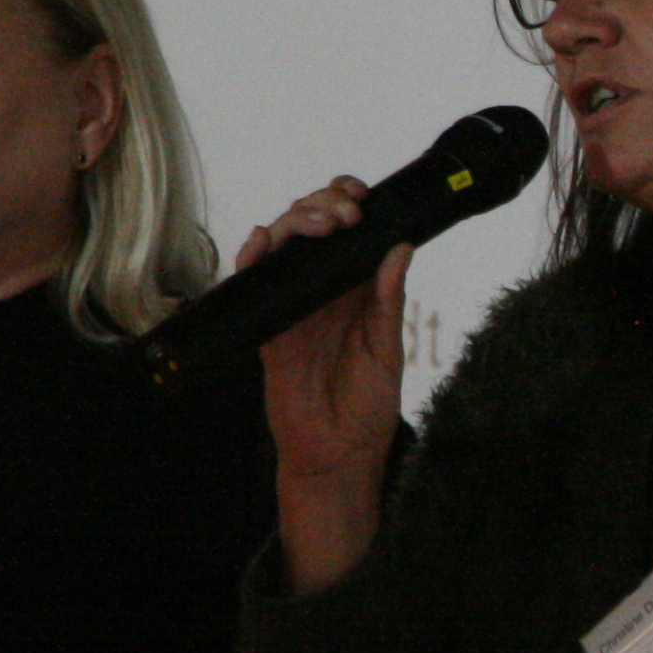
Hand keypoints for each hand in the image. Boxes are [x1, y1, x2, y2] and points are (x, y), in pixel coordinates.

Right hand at [240, 179, 407, 473]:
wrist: (339, 455)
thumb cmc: (367, 406)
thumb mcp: (388, 349)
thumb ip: (389, 301)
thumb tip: (400, 248)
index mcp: (356, 290)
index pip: (348, 231)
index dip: (347, 203)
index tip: (362, 196)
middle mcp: (322, 291)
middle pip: (311, 228)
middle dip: (324, 205)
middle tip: (346, 214)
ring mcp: (293, 306)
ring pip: (283, 247)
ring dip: (295, 222)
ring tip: (320, 223)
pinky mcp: (270, 328)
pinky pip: (255, 286)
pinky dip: (253, 259)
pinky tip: (262, 242)